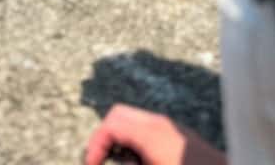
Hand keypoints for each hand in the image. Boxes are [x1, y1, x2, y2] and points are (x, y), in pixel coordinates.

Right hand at [85, 104, 225, 164]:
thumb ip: (129, 164)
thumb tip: (112, 160)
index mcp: (149, 133)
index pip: (109, 126)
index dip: (94, 146)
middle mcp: (158, 122)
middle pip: (118, 114)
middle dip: (104, 136)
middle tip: (100, 161)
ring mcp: (170, 127)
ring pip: (134, 119)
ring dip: (121, 138)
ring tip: (121, 163)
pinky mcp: (180, 135)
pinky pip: (149, 127)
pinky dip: (136, 140)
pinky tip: (142, 161)